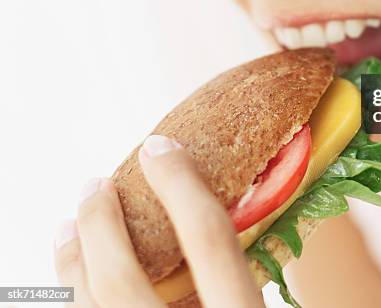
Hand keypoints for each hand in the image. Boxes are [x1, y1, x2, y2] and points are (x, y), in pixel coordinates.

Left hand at [54, 135, 265, 307]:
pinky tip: (72, 277)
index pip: (208, 240)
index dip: (181, 184)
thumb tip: (254, 210)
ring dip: (70, 264)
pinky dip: (74, 295)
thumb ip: (254, 272)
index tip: (161, 146)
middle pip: (121, 281)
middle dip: (100, 225)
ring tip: (67, 227)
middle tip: (93, 186)